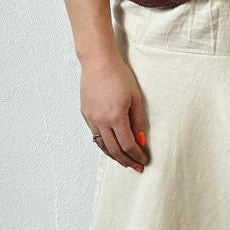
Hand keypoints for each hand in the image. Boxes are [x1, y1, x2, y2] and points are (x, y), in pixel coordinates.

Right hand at [80, 53, 149, 173]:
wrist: (98, 61)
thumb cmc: (119, 75)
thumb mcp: (136, 97)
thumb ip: (138, 121)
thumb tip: (141, 141)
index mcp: (116, 117)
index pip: (128, 145)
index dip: (137, 156)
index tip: (144, 161)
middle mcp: (101, 121)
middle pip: (114, 150)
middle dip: (126, 161)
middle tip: (136, 168)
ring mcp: (91, 118)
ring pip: (102, 145)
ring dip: (114, 156)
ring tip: (124, 162)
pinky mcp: (85, 114)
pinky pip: (95, 135)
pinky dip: (104, 144)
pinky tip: (111, 146)